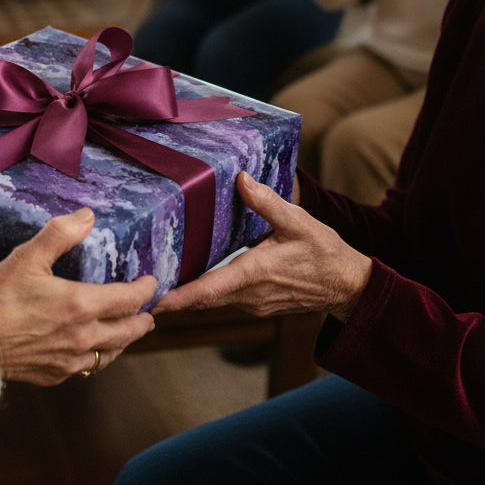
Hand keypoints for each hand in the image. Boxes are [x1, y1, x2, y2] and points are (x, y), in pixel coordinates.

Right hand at [0, 208, 156, 384]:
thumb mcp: (27, 257)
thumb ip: (60, 234)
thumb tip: (87, 216)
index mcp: (81, 305)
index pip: (128, 299)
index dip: (145, 290)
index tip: (151, 283)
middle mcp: (83, 336)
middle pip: (128, 331)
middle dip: (142, 319)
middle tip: (149, 311)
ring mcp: (70, 359)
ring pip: (111, 353)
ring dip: (124, 339)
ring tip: (128, 331)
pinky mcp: (55, 375)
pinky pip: (88, 367)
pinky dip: (99, 356)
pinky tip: (93, 350)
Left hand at [153, 173, 370, 322]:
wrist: (348, 286)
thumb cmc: (324, 252)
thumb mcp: (299, 222)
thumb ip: (268, 202)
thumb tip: (241, 180)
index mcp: (255, 274)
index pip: (208, 290)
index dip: (178, 297)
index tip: (152, 301)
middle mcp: (249, 295)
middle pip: (201, 299)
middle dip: (169, 297)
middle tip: (136, 289)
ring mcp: (252, 304)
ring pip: (210, 301)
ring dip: (184, 295)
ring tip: (153, 280)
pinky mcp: (255, 304)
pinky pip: (223, 300)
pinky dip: (202, 293)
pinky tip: (187, 278)